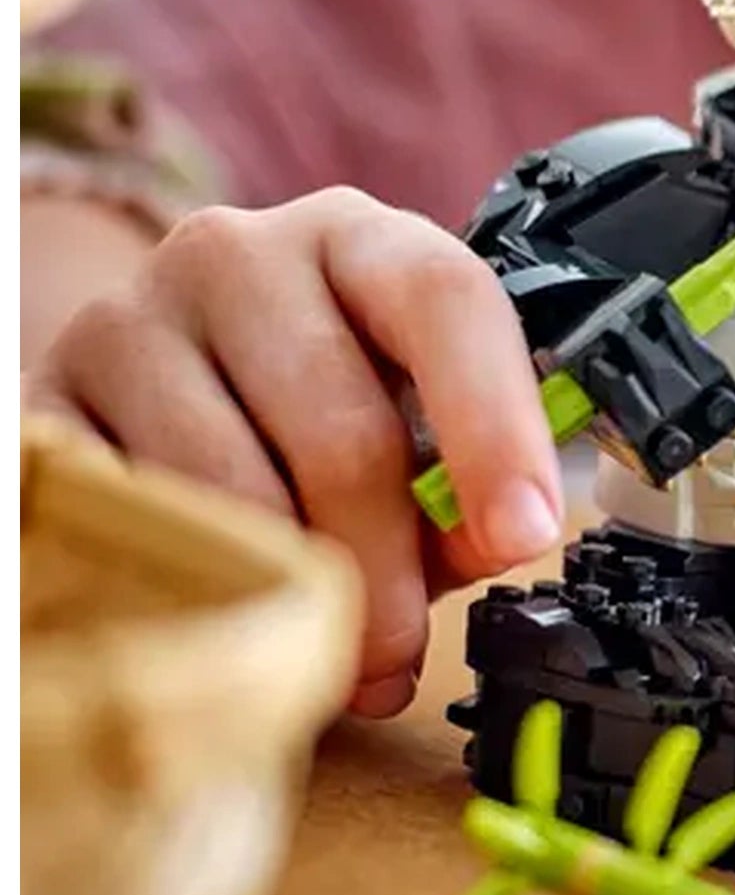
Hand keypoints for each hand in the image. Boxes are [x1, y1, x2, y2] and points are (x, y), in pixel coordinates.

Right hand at [26, 188, 564, 719]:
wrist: (156, 369)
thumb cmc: (315, 398)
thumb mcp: (409, 414)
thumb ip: (458, 482)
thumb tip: (491, 544)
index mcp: (360, 239)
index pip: (445, 300)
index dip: (496, 426)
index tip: (526, 530)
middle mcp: (238, 255)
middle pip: (341, 429)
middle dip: (388, 569)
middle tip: (400, 651)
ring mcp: (130, 320)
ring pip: (234, 490)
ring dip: (291, 597)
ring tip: (324, 654)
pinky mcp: (46, 397)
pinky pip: (134, 518)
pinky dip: (191, 586)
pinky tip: (223, 614)